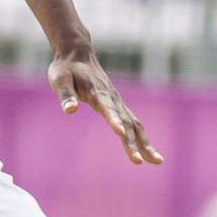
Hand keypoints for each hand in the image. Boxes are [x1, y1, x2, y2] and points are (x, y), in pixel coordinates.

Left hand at [49, 43, 162, 166]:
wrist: (77, 54)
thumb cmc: (65, 68)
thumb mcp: (59, 79)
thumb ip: (66, 95)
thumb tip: (70, 110)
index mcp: (97, 91)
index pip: (107, 108)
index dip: (114, 120)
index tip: (121, 134)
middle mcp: (112, 98)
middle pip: (127, 122)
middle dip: (134, 143)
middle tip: (138, 161)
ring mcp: (117, 101)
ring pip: (135, 124)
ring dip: (146, 143)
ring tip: (157, 162)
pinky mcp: (117, 105)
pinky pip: (133, 123)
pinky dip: (142, 138)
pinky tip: (148, 152)